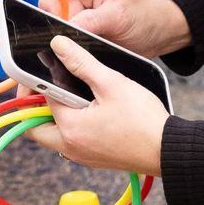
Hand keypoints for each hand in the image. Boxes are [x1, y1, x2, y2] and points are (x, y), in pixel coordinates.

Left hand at [26, 38, 166, 179]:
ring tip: (72, 94)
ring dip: (55, 116)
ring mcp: (82, 156)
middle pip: (36, 127)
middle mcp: (70, 147)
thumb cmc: (143, 120)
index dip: (35, 83)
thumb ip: (81, 63)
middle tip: (49, 87)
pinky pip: (72, 142)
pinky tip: (90, 110)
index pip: (38, 102)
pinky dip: (72, 126)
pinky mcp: (95, 158)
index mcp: (69, 129)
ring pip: (53, 136)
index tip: (35, 70)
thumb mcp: (111, 83)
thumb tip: (59, 46)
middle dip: (36, 107)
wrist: (168, 149)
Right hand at [46, 0, 190, 59]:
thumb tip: (63, 33)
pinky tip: (82, 50)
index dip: (50, 2)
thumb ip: (89, 22)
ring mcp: (82, 9)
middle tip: (72, 39)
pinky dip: (71, 43)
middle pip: (52, 4)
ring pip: (58, 22)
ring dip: (66, 35)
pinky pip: (67, 34)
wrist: (159, 33)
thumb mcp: (117, 17)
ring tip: (83, 44)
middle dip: (59, 23)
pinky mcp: (84, 26)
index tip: (58, 23)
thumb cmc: (144, 18)